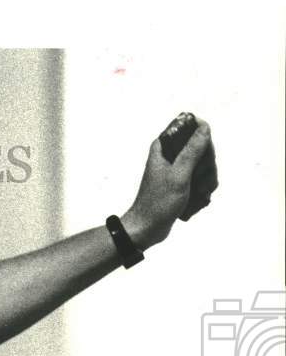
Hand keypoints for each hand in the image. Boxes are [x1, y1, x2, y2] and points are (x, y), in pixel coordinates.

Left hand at [122, 116, 217, 248]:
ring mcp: (175, 169)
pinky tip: (200, 198)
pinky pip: (199, 179)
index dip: (201, 139)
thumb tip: (204, 127)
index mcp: (163, 148)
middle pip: (201, 148)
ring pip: (203, 165)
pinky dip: (203, 188)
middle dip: (207, 165)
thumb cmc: (158, 202)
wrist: (147, 228)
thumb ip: (191, 151)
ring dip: (207, 179)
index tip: (203, 157)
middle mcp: (168, 156)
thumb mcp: (178, 174)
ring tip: (201, 192)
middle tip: (203, 180)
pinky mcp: (180, 182)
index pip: (189, 128)